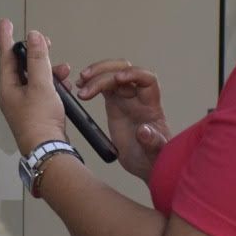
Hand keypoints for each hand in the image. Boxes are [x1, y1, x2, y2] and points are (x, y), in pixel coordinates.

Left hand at [0, 21, 66, 156]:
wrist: (48, 150)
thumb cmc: (40, 122)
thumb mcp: (41, 84)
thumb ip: (38, 59)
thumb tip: (33, 37)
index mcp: (7, 87)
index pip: (5, 55)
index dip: (6, 37)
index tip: (5, 23)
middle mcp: (12, 94)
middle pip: (21, 65)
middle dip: (36, 54)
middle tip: (45, 43)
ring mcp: (23, 104)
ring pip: (35, 78)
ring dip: (49, 70)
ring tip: (63, 69)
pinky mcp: (35, 111)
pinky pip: (42, 90)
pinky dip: (53, 84)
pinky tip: (64, 84)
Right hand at [75, 60, 168, 181]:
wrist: (145, 165)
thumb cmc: (154, 158)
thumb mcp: (155, 154)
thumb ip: (152, 142)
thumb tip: (144, 131)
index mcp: (151, 106)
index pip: (147, 79)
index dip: (133, 74)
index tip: (118, 79)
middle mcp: (138, 98)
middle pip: (125, 70)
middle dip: (106, 70)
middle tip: (88, 80)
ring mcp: (126, 100)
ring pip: (111, 75)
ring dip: (95, 75)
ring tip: (80, 83)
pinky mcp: (114, 105)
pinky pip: (103, 87)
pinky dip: (91, 84)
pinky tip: (81, 87)